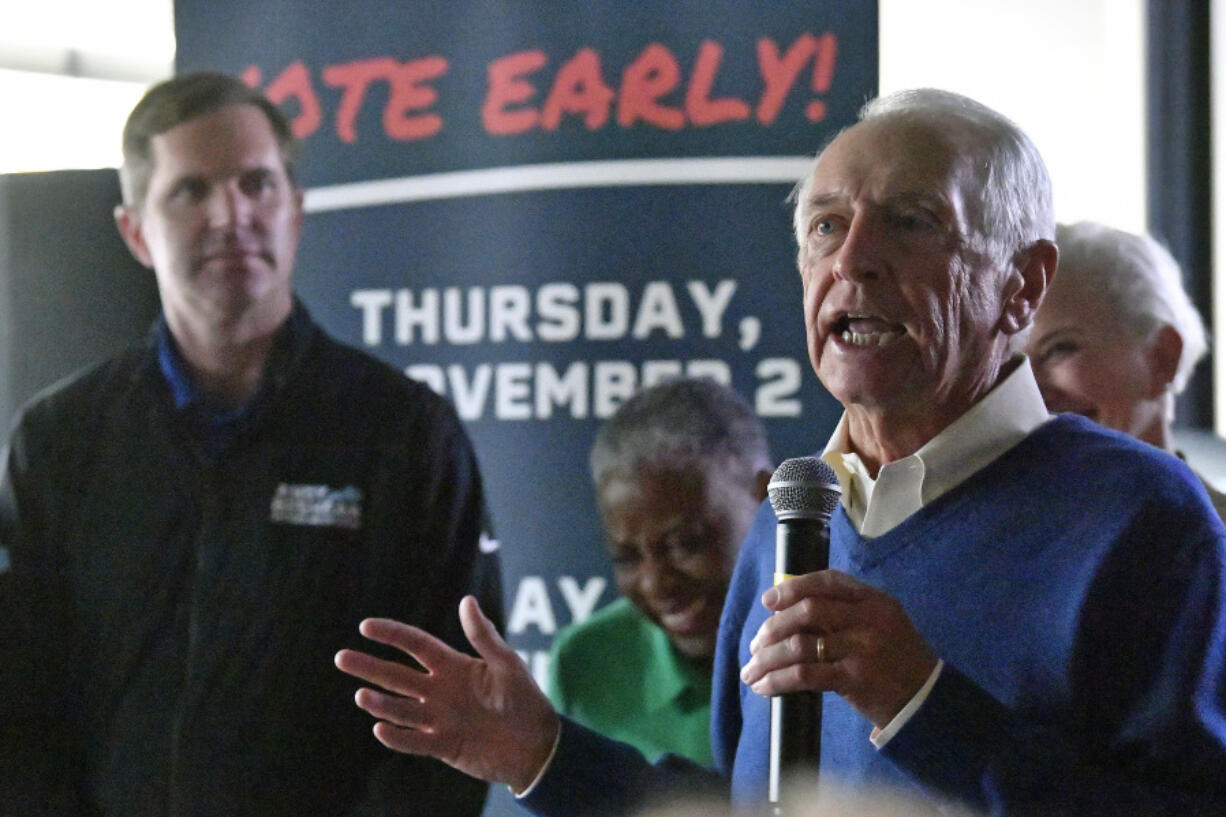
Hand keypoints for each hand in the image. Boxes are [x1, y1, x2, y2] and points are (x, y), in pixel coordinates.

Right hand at [334, 595, 559, 791]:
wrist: (537, 746)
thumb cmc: (526, 700)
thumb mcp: (508, 665)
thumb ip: (485, 637)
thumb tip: (466, 600)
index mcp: (454, 666)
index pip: (416, 646)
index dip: (392, 635)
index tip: (366, 626)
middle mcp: (440, 690)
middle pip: (398, 676)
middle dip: (370, 667)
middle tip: (341, 657)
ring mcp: (439, 719)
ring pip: (402, 709)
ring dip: (381, 703)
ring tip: (362, 696)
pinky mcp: (442, 746)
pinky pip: (414, 742)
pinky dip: (397, 738)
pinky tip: (380, 729)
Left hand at [738, 570, 937, 727]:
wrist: (925, 700)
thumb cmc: (892, 660)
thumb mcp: (878, 624)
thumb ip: (843, 613)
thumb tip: (785, 611)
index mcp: (874, 600)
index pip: (828, 581)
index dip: (793, 587)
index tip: (767, 601)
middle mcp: (870, 619)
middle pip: (808, 611)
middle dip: (773, 627)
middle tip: (755, 644)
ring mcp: (864, 648)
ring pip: (800, 645)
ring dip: (768, 658)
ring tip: (751, 670)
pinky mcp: (856, 678)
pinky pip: (805, 676)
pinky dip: (778, 681)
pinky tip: (764, 687)